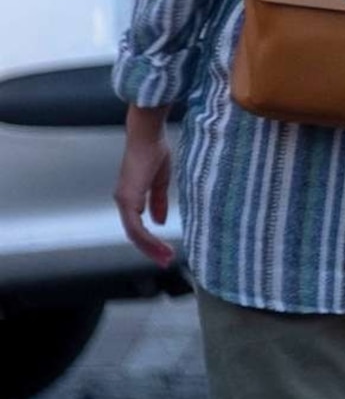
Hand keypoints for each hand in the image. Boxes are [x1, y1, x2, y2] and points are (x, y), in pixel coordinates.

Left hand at [114, 108, 176, 268]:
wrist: (147, 136)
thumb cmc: (153, 151)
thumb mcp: (161, 181)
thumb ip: (158, 202)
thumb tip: (159, 221)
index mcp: (131, 197)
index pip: (138, 226)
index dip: (150, 241)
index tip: (165, 251)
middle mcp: (124, 201)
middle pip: (135, 234)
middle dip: (150, 250)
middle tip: (165, 262)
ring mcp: (124, 201)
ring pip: (134, 233)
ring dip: (150, 248)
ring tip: (166, 257)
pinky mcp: (128, 199)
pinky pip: (136, 226)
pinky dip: (148, 238)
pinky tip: (160, 245)